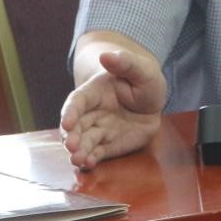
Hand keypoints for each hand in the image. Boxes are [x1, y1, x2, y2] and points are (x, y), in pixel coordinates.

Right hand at [60, 47, 166, 169]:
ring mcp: (99, 130)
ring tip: (77, 159)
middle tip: (71, 146)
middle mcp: (92, 113)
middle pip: (76, 126)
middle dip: (71, 136)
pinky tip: (89, 164)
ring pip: (84, 141)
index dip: (70, 112)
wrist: (153, 100)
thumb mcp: (141, 69)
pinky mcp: (108, 145)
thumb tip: (105, 55)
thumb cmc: (144, 80)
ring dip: (78, 151)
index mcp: (94, 92)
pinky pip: (97, 153)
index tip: (67, 123)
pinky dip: (91, 160)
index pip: (77, 101)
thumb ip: (125, 63)